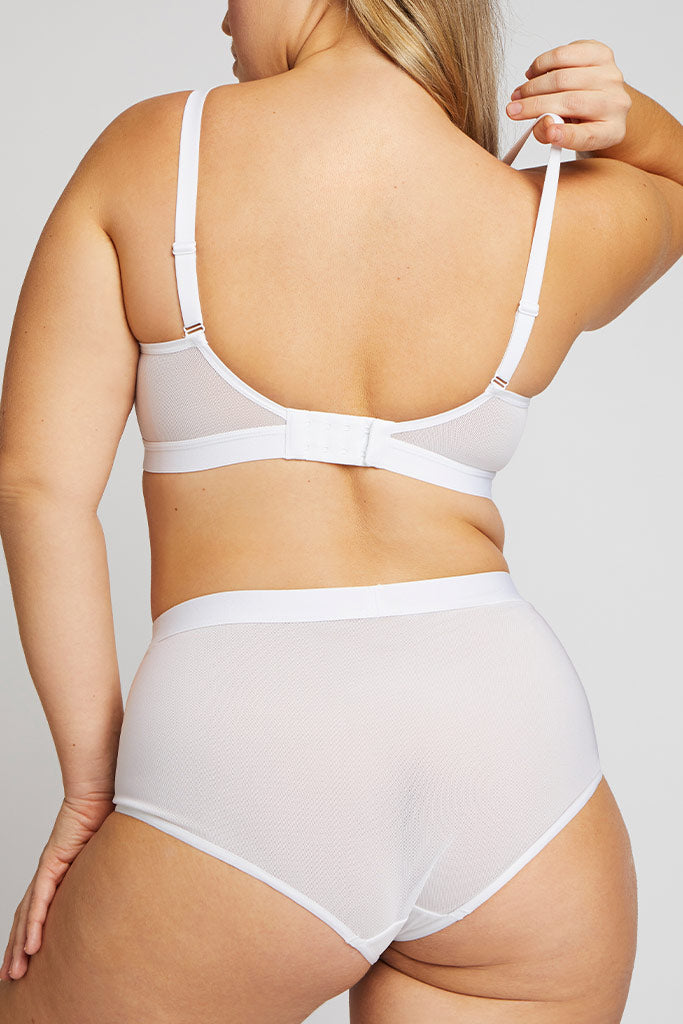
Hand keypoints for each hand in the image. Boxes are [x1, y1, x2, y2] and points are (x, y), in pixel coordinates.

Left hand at [0, 792, 113, 981]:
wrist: (101, 791)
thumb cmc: (108, 815)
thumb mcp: (110, 854)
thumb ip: (112, 871)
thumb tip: (132, 886)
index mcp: (61, 872)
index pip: (38, 909)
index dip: (29, 934)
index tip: (26, 958)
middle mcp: (49, 874)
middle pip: (26, 918)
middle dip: (16, 949)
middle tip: (10, 976)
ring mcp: (49, 869)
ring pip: (28, 916)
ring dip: (19, 946)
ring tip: (15, 972)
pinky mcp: (52, 863)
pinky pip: (41, 901)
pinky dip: (34, 925)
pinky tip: (31, 947)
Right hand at [506, 39, 631, 151]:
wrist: (599, 100)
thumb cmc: (579, 122)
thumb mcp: (566, 138)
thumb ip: (552, 135)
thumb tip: (544, 123)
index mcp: (611, 131)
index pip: (588, 135)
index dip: (566, 135)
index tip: (548, 133)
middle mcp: (616, 103)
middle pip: (571, 102)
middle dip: (535, 105)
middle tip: (512, 110)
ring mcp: (611, 75)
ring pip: (564, 77)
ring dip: (534, 85)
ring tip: (520, 93)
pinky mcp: (602, 53)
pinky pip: (565, 54)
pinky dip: (542, 64)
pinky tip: (532, 74)